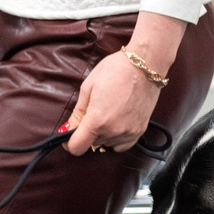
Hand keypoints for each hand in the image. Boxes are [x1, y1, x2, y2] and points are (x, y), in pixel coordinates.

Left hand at [64, 17, 184, 153]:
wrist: (145, 66)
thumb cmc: (115, 71)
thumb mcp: (88, 87)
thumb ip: (78, 113)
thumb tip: (68, 129)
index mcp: (97, 121)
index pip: (76, 147)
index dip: (68, 143)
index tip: (69, 134)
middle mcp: (113, 132)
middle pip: (91, 144)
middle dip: (87, 133)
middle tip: (91, 113)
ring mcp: (128, 133)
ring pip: (106, 144)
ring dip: (102, 135)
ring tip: (107, 113)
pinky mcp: (139, 131)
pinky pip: (121, 145)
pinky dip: (116, 139)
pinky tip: (116, 124)